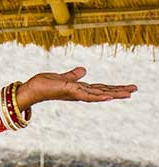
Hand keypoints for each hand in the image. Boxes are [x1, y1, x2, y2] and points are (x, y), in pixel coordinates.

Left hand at [15, 66, 137, 110]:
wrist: (31, 89)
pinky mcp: (70, 92)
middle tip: (135, 89)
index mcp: (79, 89)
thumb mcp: (61, 77)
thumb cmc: (43, 84)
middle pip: (103, 91)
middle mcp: (79, 92)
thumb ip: (72, 75)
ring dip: (114, 93)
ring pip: (99, 94)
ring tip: (129, 93)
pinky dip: (98, 96)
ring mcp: (76, 93)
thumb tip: (83, 70)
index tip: (126, 88)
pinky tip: (108, 96)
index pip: (99, 88)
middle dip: (118, 91)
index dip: (112, 88)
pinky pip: (87, 95)